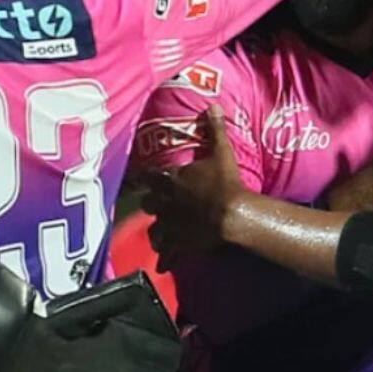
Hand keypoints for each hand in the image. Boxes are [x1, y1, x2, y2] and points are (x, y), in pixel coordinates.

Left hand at [142, 106, 244, 263]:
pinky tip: (162, 266)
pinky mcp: (180, 243)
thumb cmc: (226, 183)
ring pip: (154, 230)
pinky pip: (169, 253)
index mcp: (171, 180)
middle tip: (153, 204)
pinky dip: (165, 259)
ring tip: (157, 234)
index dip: (144, 178)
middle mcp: (165, 203)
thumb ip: (215, 129)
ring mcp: (171, 225)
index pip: (149, 177)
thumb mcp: (222, 152)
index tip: (140, 179)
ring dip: (155, 231)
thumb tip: (213, 105)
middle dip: (151, 203)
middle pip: (149, 204)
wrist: (232, 214)